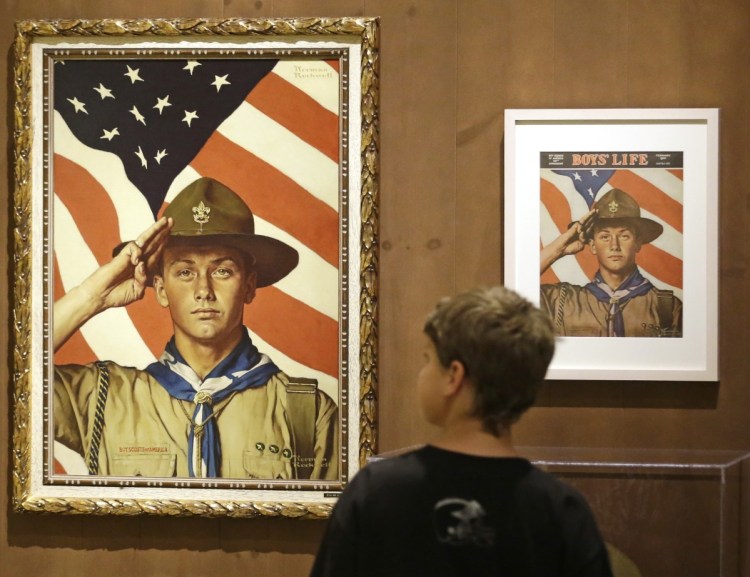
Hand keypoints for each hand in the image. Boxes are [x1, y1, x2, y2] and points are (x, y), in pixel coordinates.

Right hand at [53, 217, 172, 349]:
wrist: (100, 297)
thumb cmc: (117, 295)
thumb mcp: (137, 291)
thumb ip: (143, 280)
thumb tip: (142, 265)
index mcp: (144, 268)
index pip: (157, 252)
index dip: (164, 243)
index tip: (172, 234)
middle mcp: (138, 260)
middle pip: (153, 243)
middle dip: (163, 232)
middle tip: (172, 221)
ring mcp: (130, 257)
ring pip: (145, 240)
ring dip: (155, 230)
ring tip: (164, 221)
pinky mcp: (121, 257)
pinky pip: (133, 249)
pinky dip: (137, 251)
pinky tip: (136, 260)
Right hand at [540, 208, 596, 274]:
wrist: (562, 249)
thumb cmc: (570, 248)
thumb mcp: (581, 246)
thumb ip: (585, 241)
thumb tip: (585, 234)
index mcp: (584, 236)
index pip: (591, 229)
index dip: (595, 225)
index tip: (601, 221)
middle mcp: (581, 231)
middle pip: (589, 223)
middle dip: (594, 218)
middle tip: (599, 211)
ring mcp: (578, 228)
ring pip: (586, 220)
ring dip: (591, 215)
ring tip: (596, 210)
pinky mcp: (575, 226)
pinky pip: (582, 220)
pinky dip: (587, 216)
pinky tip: (591, 212)